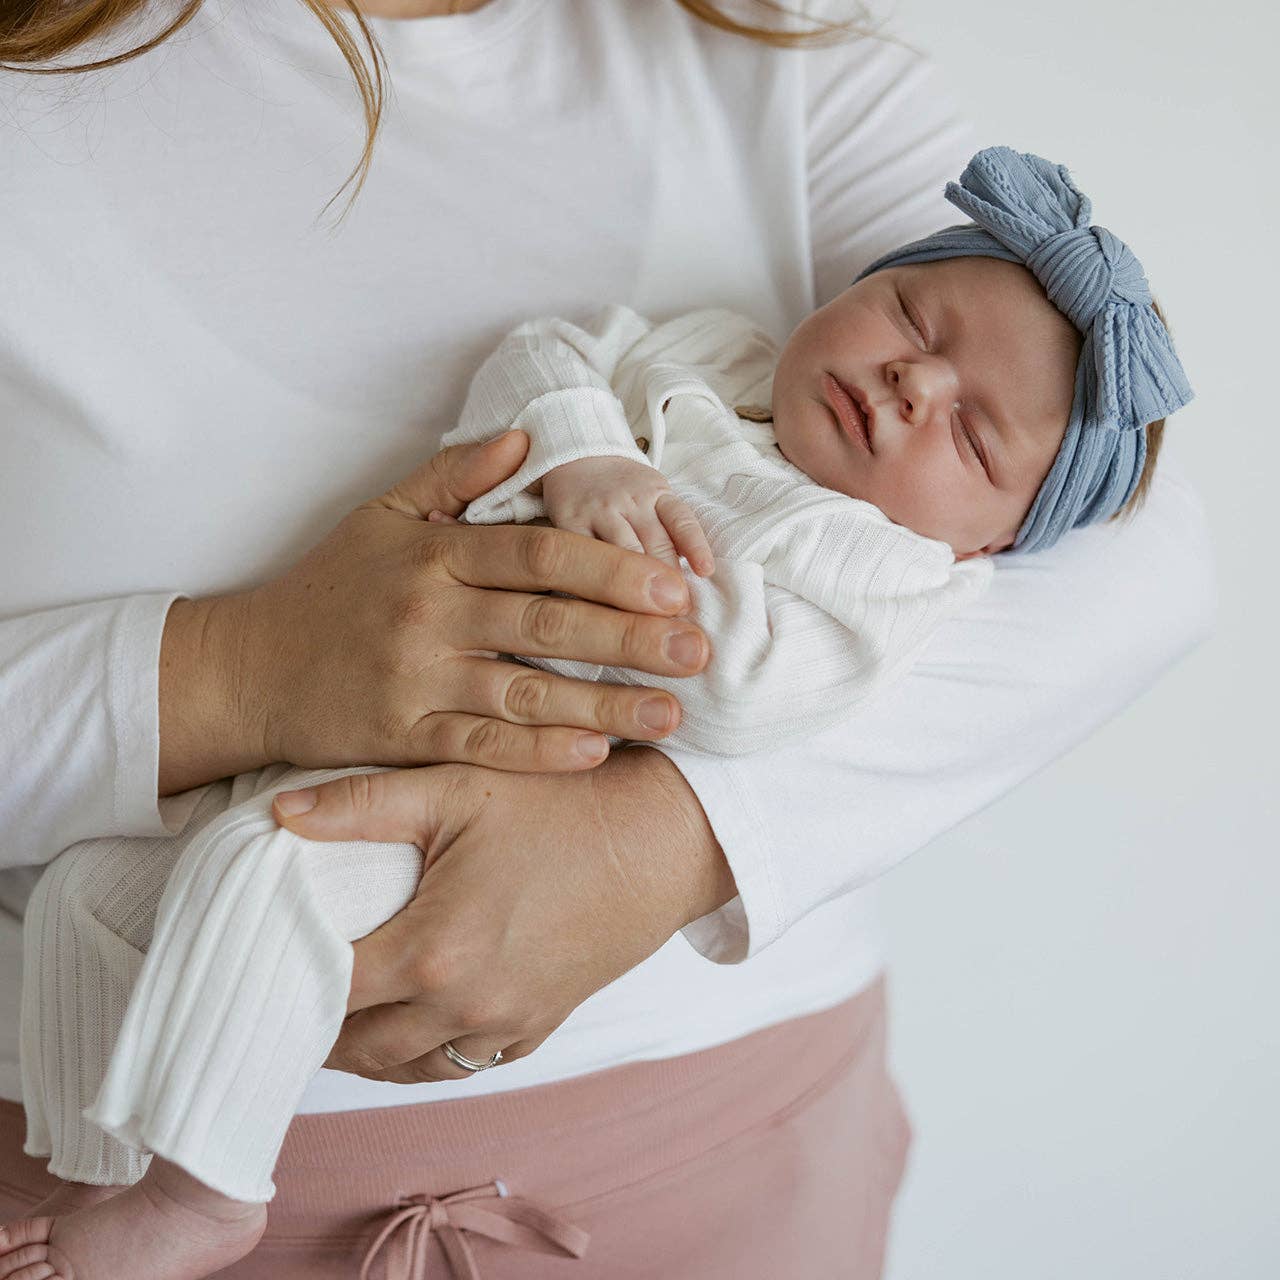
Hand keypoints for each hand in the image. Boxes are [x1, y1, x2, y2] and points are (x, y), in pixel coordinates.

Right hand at [158, 431, 709, 793]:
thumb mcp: (382, 513)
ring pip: (524, 693)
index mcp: (434, 554)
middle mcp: (428, 614)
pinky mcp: (400, 738)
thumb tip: (524, 437)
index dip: (614, 570)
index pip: (540, 554)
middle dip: (631, 637)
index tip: (678, 587)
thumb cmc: (329, 587)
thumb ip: (455, 476)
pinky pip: (480, 748)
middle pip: (546, 622)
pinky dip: (539, 752)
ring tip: (671, 714)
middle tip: (699, 651)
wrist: (249, 667)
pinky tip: (595, 754)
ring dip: (604, 705)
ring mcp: (413, 680)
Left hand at [270, 749, 736, 1081]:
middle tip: (288, 988)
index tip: (259, 962)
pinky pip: (463, 1066)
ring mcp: (506, 1027)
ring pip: (408, 1068)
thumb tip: (278, 812)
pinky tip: (411, 1020)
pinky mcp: (538, 1028)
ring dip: (368, 1047)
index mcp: (433, 952)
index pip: (325, 993)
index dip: (282, 980)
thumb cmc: (560, 806)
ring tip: (340, 1012)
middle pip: (358, 1048)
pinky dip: (425, 1053)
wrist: (660, 841)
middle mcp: (465, 1008)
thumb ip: (360, 804)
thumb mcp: (457, 789)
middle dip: (316, 1025)